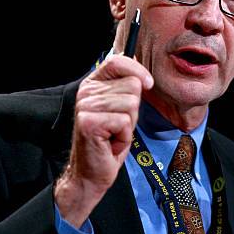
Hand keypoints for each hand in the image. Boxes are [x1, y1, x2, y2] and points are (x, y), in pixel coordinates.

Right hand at [54, 54, 153, 227]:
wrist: (91, 172)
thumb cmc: (108, 142)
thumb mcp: (121, 109)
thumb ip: (127, 89)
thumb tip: (144, 75)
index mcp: (93, 84)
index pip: (117, 60)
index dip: (137, 70)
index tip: (148, 84)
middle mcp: (86, 92)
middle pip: (132, 85)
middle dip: (133, 110)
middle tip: (118, 125)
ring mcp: (85, 106)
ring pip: (131, 104)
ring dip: (129, 125)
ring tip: (114, 134)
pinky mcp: (89, 122)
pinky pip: (124, 121)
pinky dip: (124, 136)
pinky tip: (111, 142)